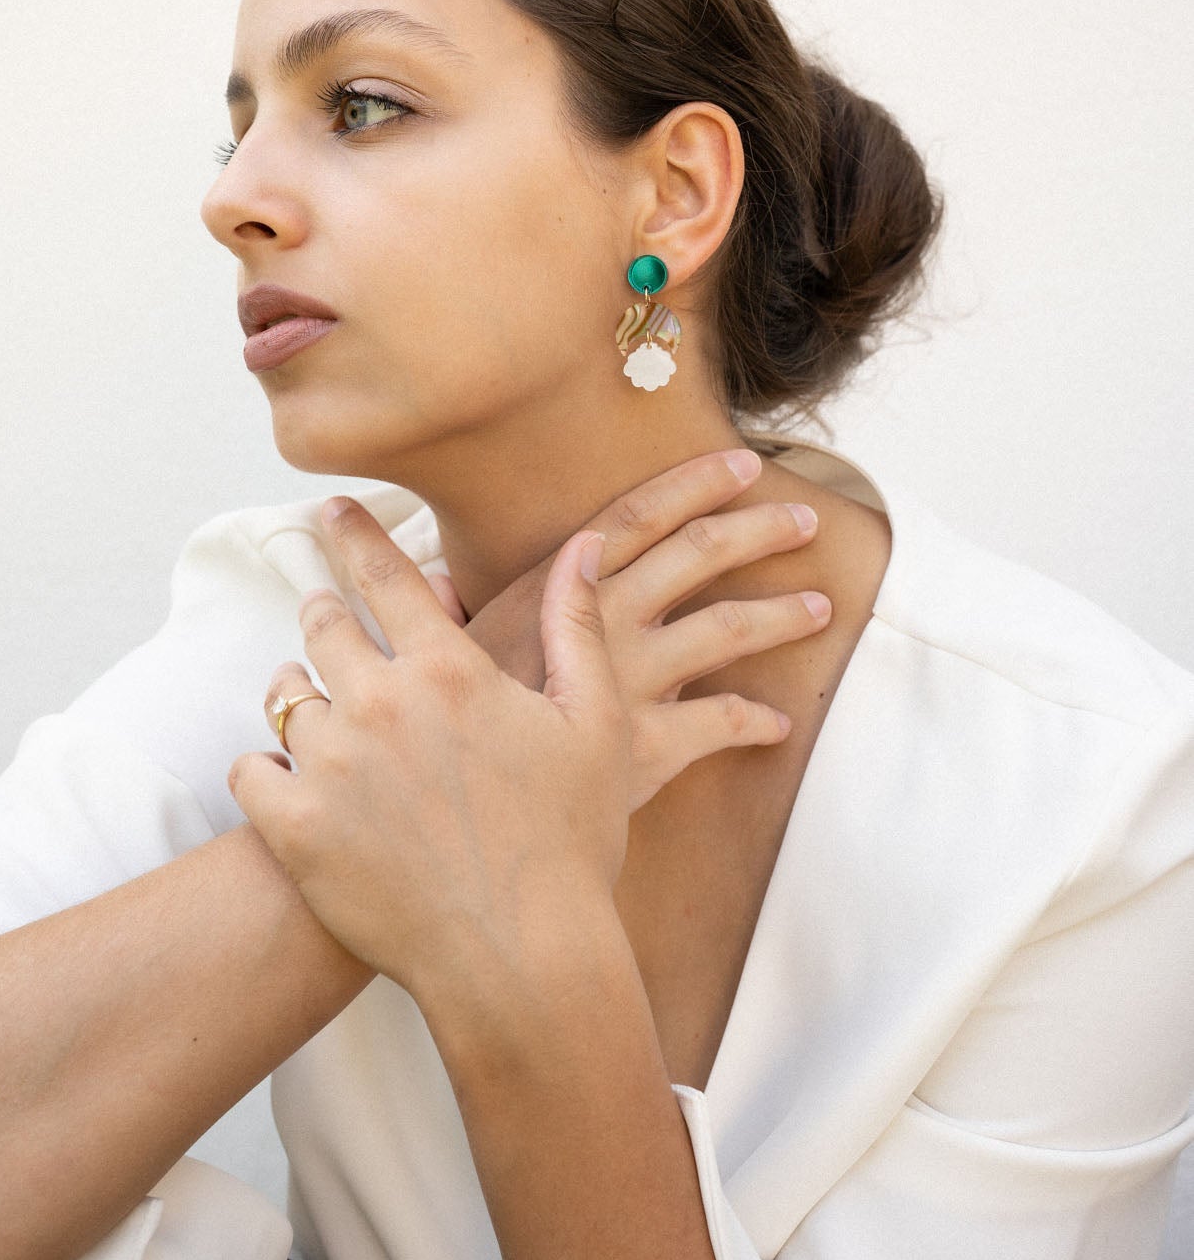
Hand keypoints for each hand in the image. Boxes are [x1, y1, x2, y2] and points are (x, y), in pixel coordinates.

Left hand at [229, 512, 630, 1004]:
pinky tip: (289, 782)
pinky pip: (249, 770)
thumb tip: (586, 546)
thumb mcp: (596, 726)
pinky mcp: (293, 828)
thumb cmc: (569, 844)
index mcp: (449, 671)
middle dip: (325, 615)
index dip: (356, 536)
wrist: (522, 960)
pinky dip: (265, 770)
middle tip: (329, 621)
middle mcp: (380, 704)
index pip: (386, 576)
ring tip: (321, 715)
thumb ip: (578, 627)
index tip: (330, 512)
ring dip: (299, 695)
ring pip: (284, 697)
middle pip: (323, 627)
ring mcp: (331, 766)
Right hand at [428, 448, 830, 811]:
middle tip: (804, 522)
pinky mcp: (648, 743)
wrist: (456, 793)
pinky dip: (754, 721)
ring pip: (724, 630)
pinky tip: (778, 725)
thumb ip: (448, 608)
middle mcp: (603, 618)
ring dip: (778, 614)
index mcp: (557, 582)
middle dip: (757, 532)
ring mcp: (631, 679)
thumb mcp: (438, 645)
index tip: (746, 466)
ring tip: (821, 606)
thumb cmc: (440, 714)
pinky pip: (718, 724)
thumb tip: (438, 584)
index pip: (639, 515)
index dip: (696, 484)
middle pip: (697, 556)